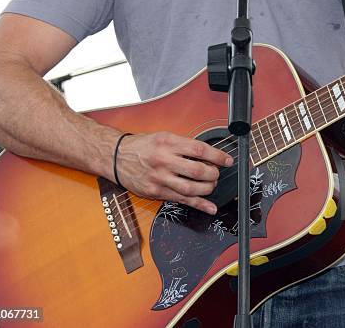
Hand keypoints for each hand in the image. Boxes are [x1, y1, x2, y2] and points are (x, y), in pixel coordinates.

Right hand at [115, 132, 233, 213]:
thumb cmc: (142, 146)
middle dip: (213, 174)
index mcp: (168, 143)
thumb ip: (184, 145)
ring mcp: (160, 178)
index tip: (227, 160)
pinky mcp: (156, 192)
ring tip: (212, 184)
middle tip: (217, 173)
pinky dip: (199, 205)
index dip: (217, 156)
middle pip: (197, 171)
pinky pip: (181, 200)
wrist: (116, 157)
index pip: (199, 150)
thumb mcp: (164, 137)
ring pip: (191, 188)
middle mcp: (164, 160)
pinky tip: (210, 207)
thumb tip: (208, 155)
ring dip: (207, 188)